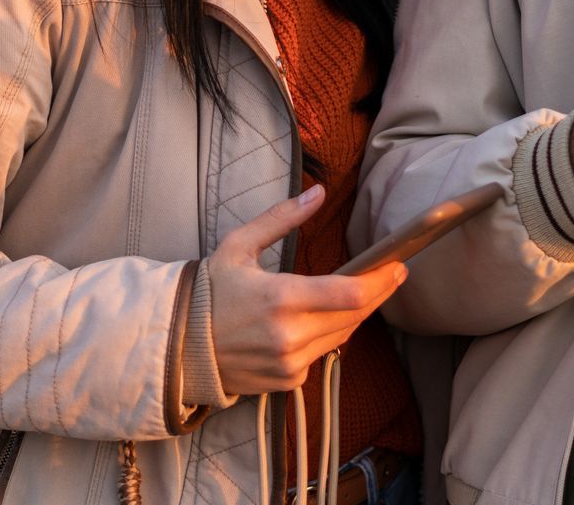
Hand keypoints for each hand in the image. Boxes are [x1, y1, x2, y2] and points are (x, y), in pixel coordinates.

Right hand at [207, 185, 406, 394]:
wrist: (176, 345)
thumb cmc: (208, 291)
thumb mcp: (239, 245)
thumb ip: (282, 218)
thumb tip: (317, 192)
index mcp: (279, 298)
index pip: (349, 295)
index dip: (381, 281)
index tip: (397, 265)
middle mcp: (289, 335)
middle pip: (354, 316)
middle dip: (378, 293)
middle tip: (393, 273)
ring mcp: (288, 362)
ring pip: (341, 336)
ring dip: (355, 314)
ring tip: (364, 291)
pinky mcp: (286, 380)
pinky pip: (321, 355)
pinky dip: (327, 336)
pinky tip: (322, 320)